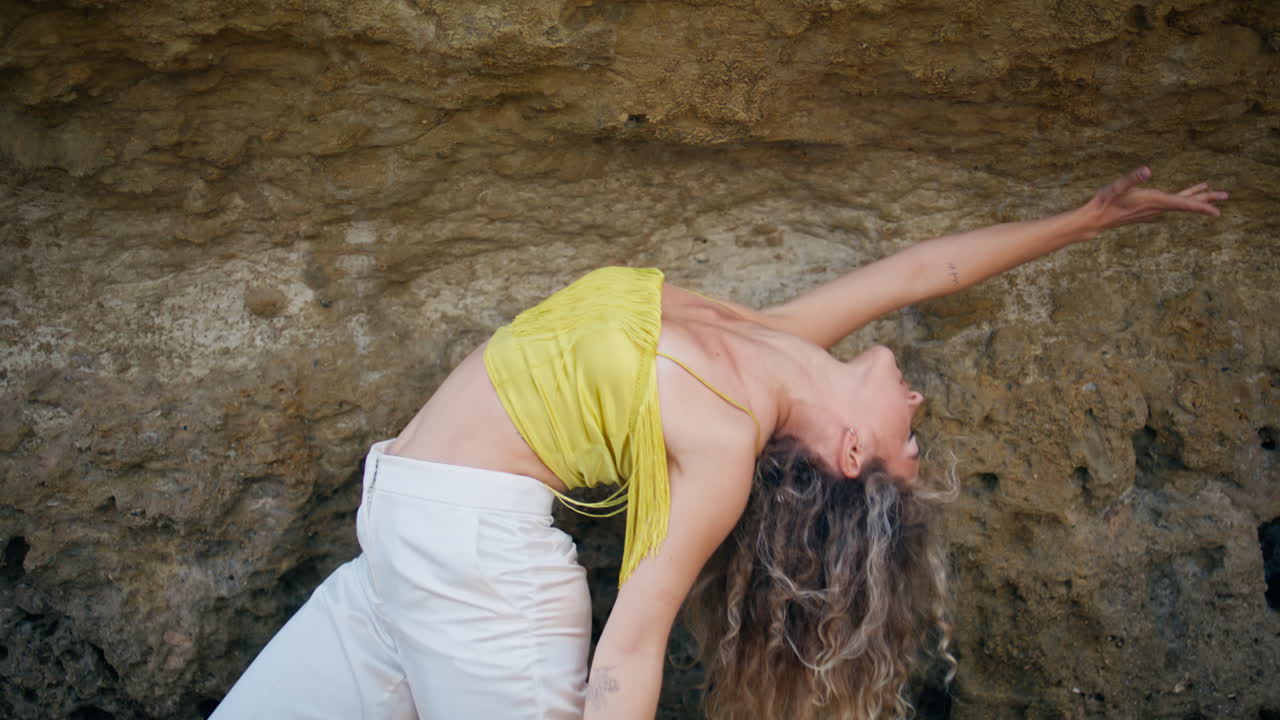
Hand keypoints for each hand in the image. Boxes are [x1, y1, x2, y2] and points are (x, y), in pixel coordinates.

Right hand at [1083, 166, 1227, 232]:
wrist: (1096, 220)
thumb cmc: (1104, 202)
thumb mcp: (1116, 187)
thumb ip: (1132, 179)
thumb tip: (1147, 171)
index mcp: (1153, 201)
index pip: (1182, 204)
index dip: (1200, 206)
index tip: (1217, 211)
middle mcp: (1156, 207)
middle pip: (1186, 204)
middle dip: (1206, 200)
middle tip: (1225, 196)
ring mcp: (1153, 209)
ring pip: (1180, 203)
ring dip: (1197, 198)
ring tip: (1213, 193)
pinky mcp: (1149, 207)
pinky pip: (1172, 203)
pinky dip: (1183, 198)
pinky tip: (1187, 194)